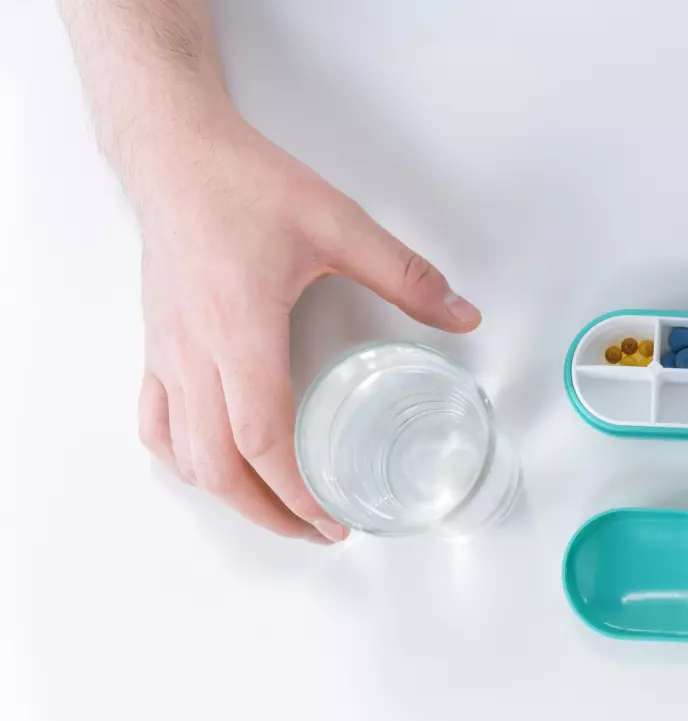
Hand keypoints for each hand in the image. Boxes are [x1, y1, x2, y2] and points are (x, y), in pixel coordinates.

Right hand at [134, 111, 480, 542]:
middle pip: (218, 466)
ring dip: (227, 497)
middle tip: (317, 532)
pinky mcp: (155, 345)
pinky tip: (212, 467)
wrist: (174, 153)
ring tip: (274, 513)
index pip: (262, 437)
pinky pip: (156, 422)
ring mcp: (167, 353)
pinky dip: (184, 459)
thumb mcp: (339, 224)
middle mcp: (195, 353)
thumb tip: (463, 315)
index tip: (333, 521)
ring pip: (183, 454)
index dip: (297, 492)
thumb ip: (406, 276)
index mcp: (240, 330)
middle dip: (268, 514)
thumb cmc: (244, 185)